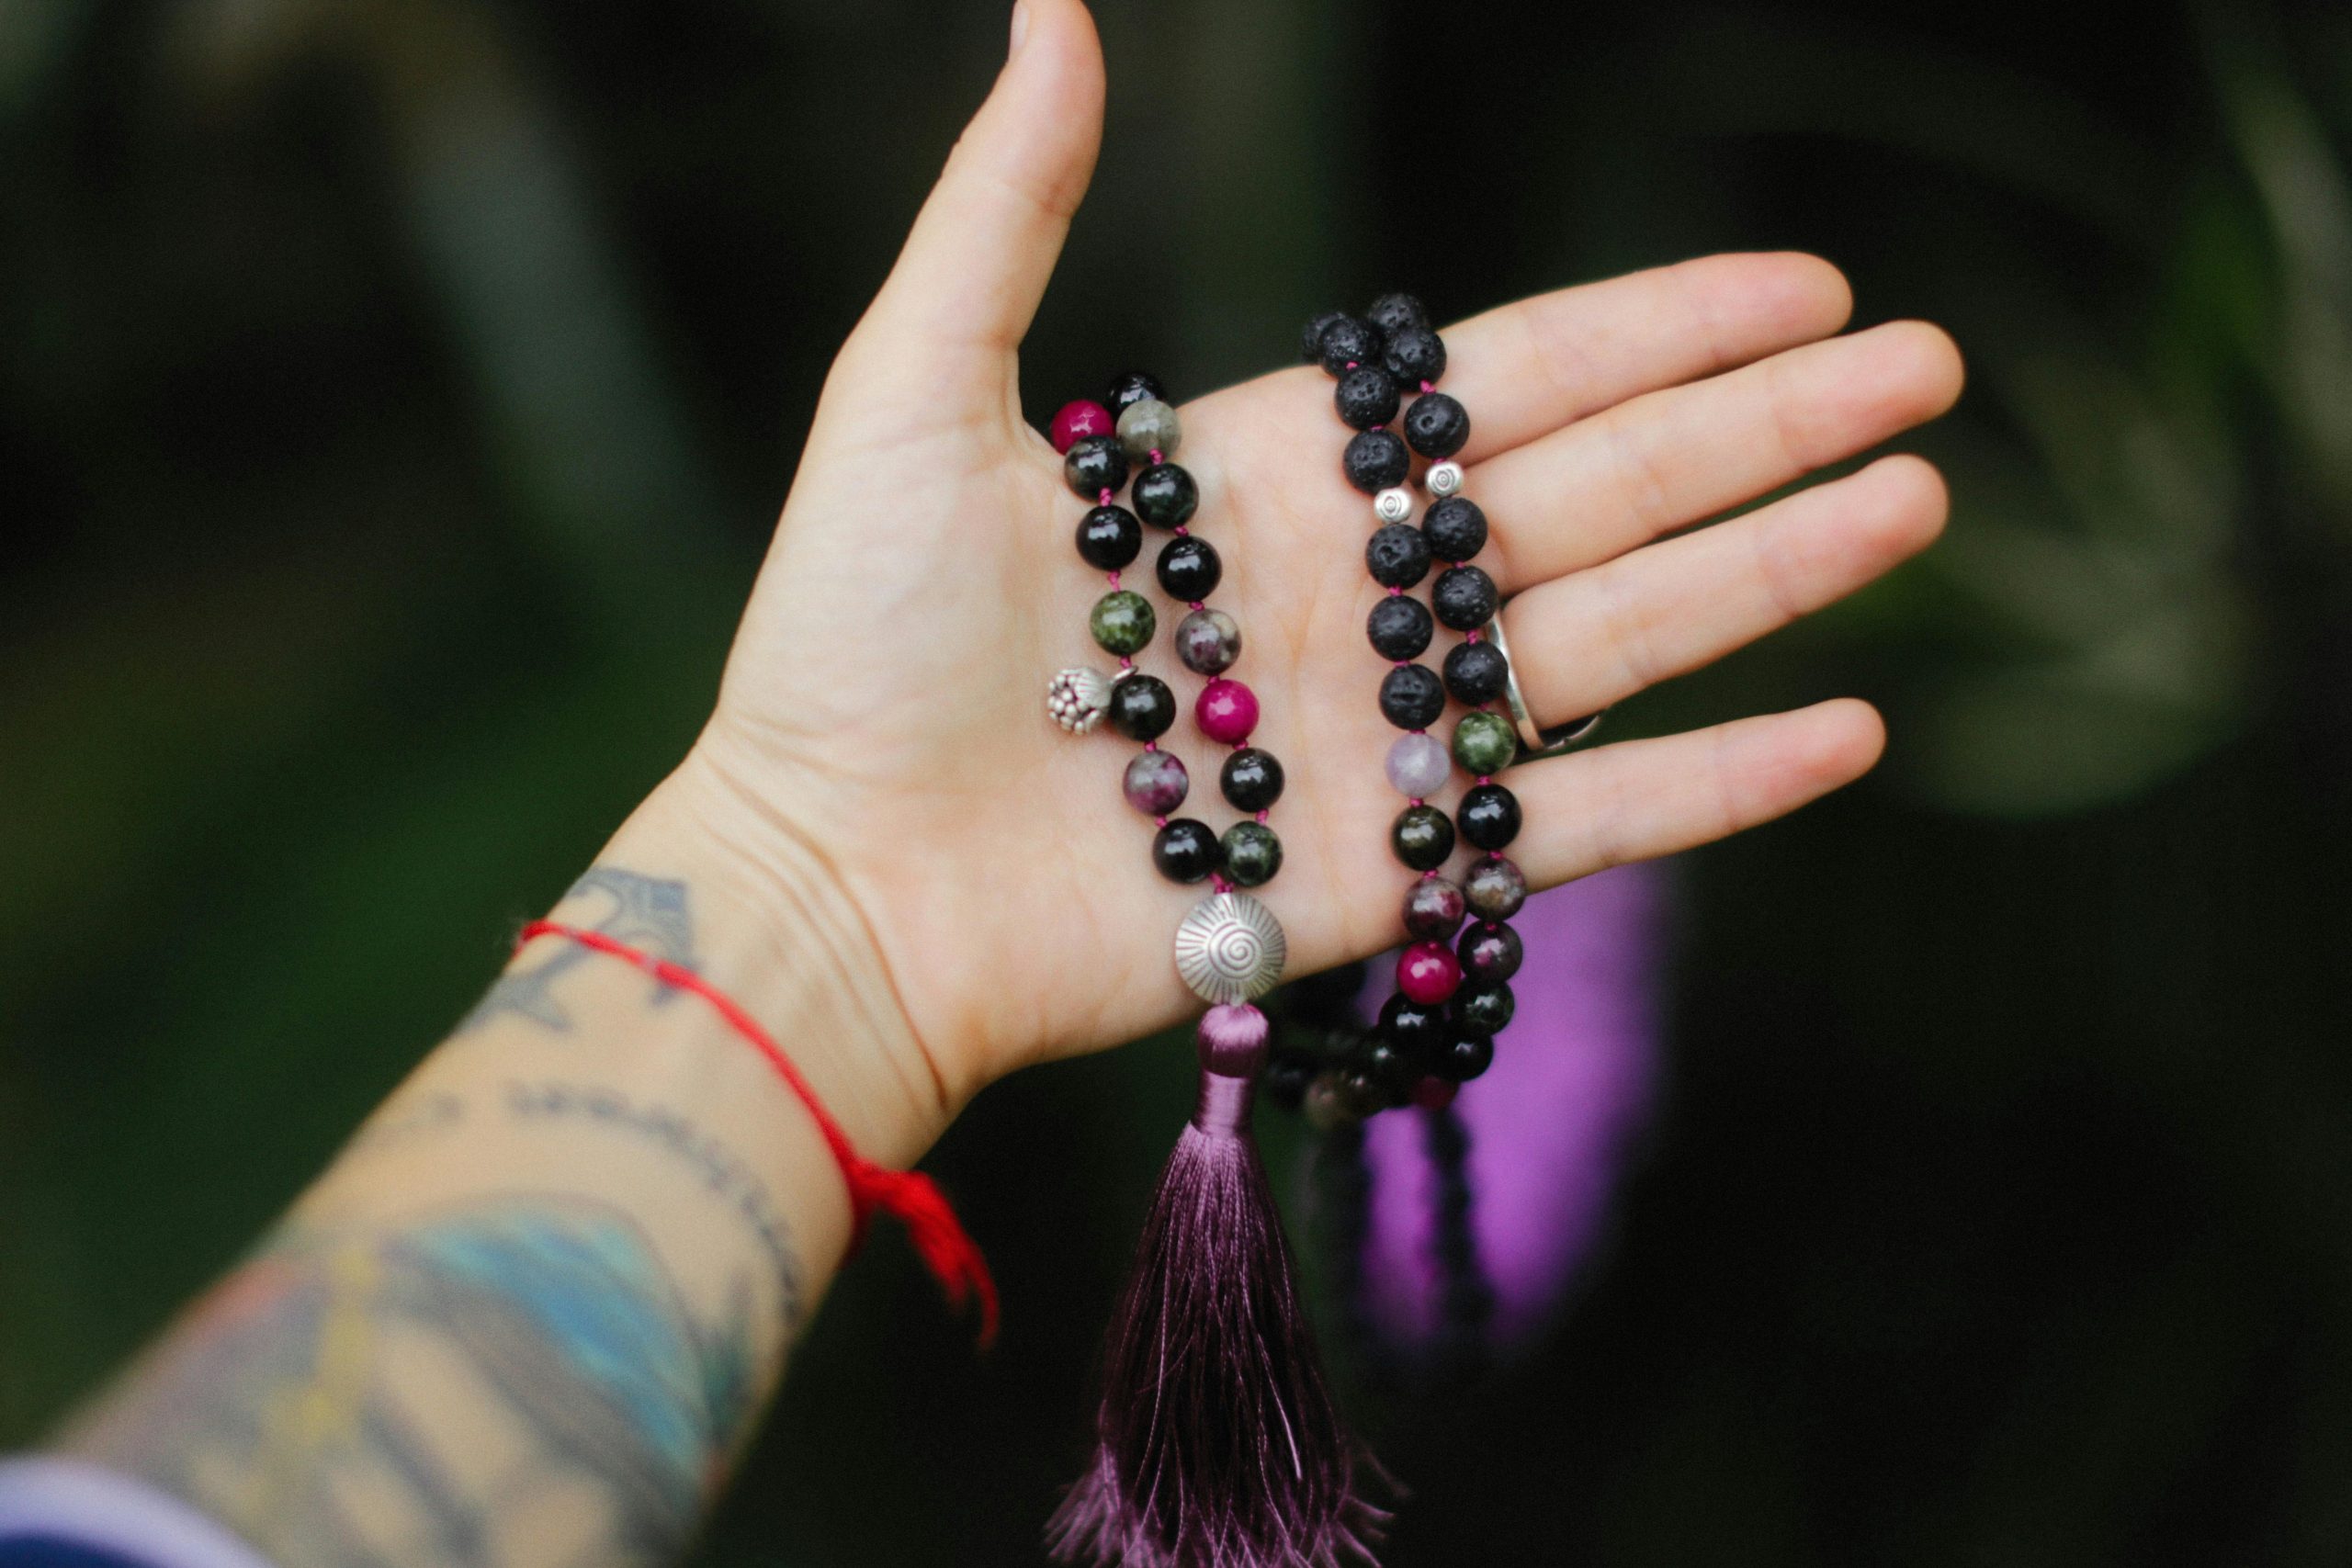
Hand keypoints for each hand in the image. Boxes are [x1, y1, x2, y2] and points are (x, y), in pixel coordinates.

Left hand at [654, 0, 1962, 1150]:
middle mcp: (1348, 594)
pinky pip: (1581, 822)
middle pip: (1601, 490)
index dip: (1657, 324)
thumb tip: (1055, 4)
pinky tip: (1845, 729)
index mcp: (1269, 473)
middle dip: (1762, 427)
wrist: (831, 882)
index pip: (1507, 380)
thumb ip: (1012, 203)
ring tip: (1916, 503)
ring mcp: (1378, 736)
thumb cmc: (846, 639)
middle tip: (1925, 367)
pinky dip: (1713, 784)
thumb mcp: (914, 384)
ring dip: (1772, 572)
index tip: (1796, 281)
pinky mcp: (1382, 870)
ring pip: (1619, 636)